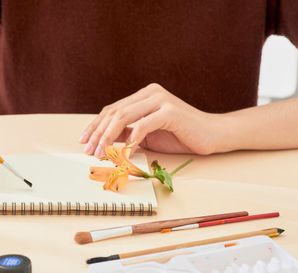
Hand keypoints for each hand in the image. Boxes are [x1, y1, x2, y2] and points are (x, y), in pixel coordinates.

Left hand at [80, 83, 221, 155]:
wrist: (213, 135)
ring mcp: (160, 100)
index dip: (95, 125)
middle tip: (88, 150)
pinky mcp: (170, 111)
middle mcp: (150, 93)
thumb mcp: (148, 135)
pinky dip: (131, 140)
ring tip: (101, 153)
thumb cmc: (181, 136)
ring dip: (108, 137)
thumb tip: (103, 142)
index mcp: (144, 95)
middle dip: (98, 133)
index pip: (112, 109)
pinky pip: (143, 126)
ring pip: (124, 117)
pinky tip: (125, 153)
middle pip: (114, 112)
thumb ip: (128, 133)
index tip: (84, 141)